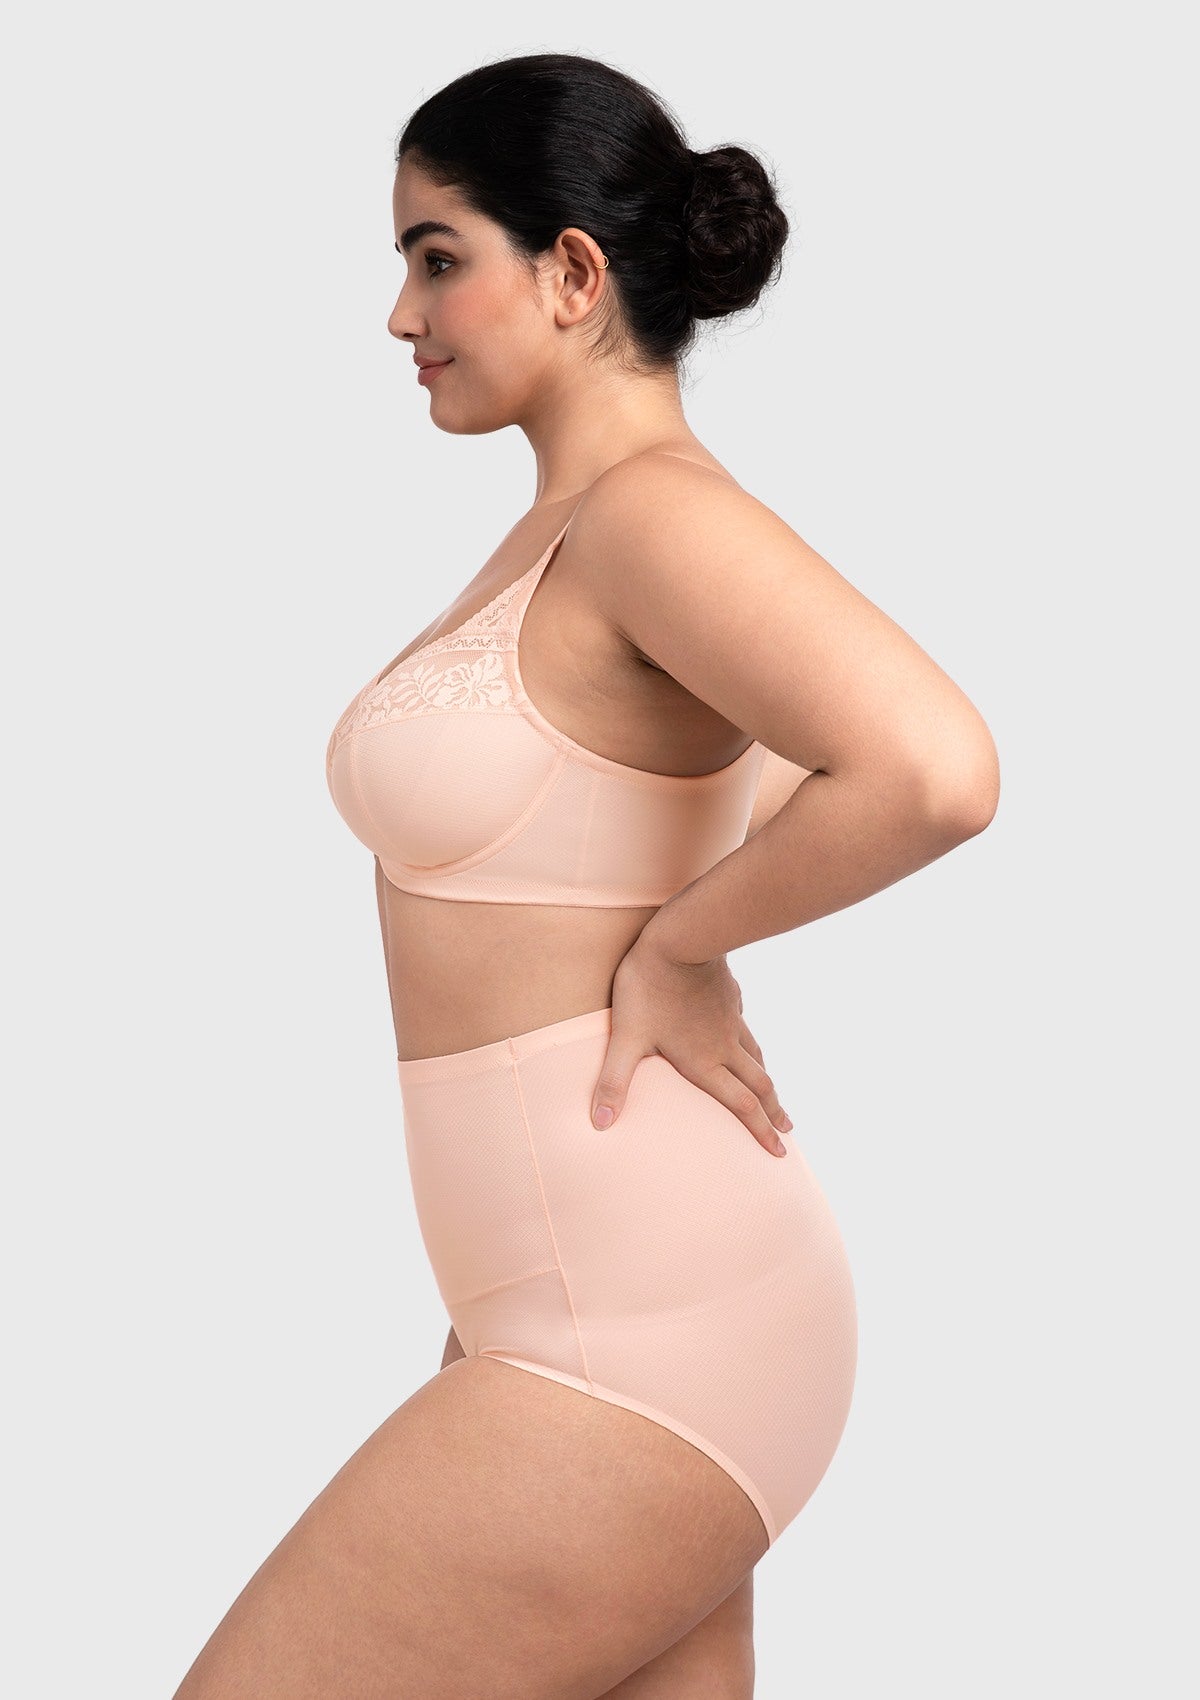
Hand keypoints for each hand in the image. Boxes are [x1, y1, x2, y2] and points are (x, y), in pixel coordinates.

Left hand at [589, 932, 793, 1156]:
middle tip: (788, 1131)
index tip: (779, 1152)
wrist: (681, 938)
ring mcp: (730, 1018)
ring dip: (767, 1078)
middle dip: (774, 1111)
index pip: (740, 1105)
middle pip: (759, 1085)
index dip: (761, 1131)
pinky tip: (743, 1034)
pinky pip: (743, 1022)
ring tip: (774, 1091)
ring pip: (756, 1055)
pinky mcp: (729, 995)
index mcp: (704, 1062)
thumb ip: (614, 1082)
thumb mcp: (626, 1038)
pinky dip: (748, 1039)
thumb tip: (599, 1125)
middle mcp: (724, 1045)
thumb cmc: (649, 989)